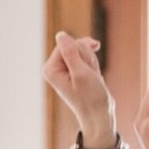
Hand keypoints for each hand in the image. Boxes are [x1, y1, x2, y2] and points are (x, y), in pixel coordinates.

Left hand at [43, 31, 115, 147]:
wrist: (98, 114)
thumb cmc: (90, 97)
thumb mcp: (81, 73)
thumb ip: (70, 52)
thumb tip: (60, 35)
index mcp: (50, 69)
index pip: (67, 43)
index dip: (81, 53)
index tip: (85, 70)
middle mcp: (54, 68)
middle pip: (75, 45)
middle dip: (87, 57)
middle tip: (89, 76)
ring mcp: (64, 68)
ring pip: (83, 50)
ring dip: (91, 62)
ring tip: (91, 78)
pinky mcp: (74, 69)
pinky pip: (86, 56)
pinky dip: (93, 64)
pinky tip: (93, 76)